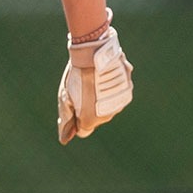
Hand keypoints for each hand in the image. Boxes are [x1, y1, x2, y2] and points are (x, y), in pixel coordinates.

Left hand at [57, 12, 133, 143]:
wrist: (94, 52)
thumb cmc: (76, 75)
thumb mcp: (65, 98)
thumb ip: (66, 120)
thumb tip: (64, 139)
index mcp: (91, 120)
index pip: (84, 130)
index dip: (77, 119)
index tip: (74, 105)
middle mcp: (108, 116)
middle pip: (97, 118)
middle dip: (90, 108)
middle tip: (83, 88)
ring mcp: (120, 103)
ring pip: (109, 105)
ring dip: (102, 97)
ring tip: (94, 80)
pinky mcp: (128, 89)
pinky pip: (119, 93)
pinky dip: (113, 87)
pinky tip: (105, 75)